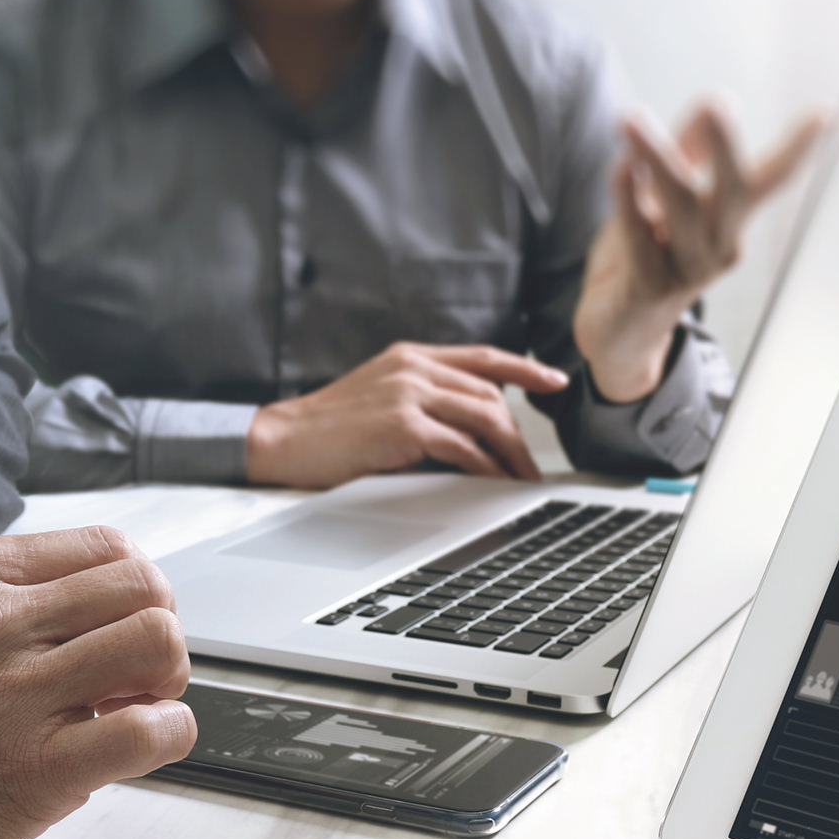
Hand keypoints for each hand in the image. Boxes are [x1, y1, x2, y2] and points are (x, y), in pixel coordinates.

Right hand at [0, 526, 194, 838]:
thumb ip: (19, 597)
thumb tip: (112, 599)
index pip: (108, 546)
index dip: (136, 587)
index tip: (123, 623)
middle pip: (145, 586)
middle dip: (161, 628)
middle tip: (140, 670)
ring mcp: (19, 694)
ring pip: (157, 642)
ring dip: (168, 679)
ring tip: (138, 704)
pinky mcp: (40, 766)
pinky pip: (149, 729)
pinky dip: (170, 734)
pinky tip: (144, 744)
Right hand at [245, 342, 569, 488]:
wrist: (283, 440)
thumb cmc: (327, 429)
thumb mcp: (378, 396)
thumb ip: (420, 397)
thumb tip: (466, 427)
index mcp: (410, 356)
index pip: (482, 357)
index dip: (525, 369)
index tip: (555, 382)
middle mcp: (413, 368)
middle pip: (490, 393)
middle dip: (518, 432)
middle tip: (528, 465)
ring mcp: (409, 393)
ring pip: (484, 416)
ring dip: (508, 453)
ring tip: (517, 479)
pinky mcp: (403, 425)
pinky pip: (462, 445)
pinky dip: (484, 466)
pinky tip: (491, 481)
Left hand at [575, 101, 829, 402]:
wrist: (616, 334)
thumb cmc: (644, 257)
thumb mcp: (664, 200)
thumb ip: (685, 153)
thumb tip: (717, 99)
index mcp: (729, 222)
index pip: (770, 181)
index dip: (798, 148)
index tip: (828, 114)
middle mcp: (718, 246)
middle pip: (732, 191)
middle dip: (726, 147)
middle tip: (718, 105)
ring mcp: (686, 270)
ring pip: (681, 207)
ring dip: (656, 158)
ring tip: (632, 121)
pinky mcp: (648, 288)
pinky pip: (639, 238)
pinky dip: (627, 200)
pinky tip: (620, 167)